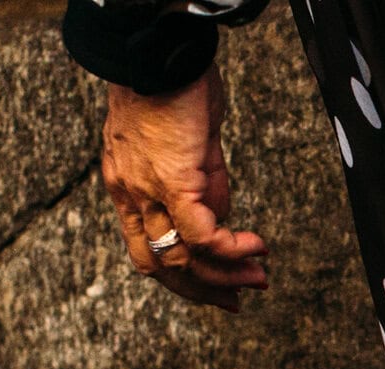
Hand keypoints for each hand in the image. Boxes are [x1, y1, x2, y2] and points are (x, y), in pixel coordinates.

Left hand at [99, 64, 269, 312]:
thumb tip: (221, 213)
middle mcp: (129, 195)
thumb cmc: (176, 85)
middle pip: (159, 265)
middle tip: (239, 299)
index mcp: (127, 188)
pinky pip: (201, 233)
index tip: (218, 290)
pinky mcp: (172, 180)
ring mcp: (146, 190)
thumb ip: (203, 182)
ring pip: (181, 257)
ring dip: (224, 274)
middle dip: (202, 290)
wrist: (162, 52)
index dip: (182, 279)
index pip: (147, 251)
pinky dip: (231, 249)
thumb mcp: (190, 143)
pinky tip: (256, 248)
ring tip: (257, 276)